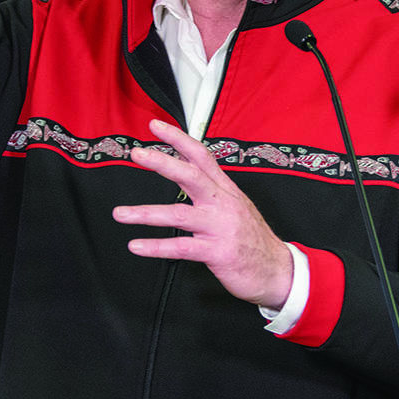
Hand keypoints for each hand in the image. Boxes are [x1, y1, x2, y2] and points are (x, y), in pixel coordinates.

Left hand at [114, 118, 294, 307]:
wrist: (278, 272)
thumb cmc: (253, 241)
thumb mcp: (236, 207)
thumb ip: (211, 190)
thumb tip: (184, 171)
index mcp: (226, 190)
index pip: (201, 156)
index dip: (178, 139)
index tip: (155, 127)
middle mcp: (223, 203)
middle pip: (190, 175)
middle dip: (162, 162)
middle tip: (137, 154)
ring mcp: (220, 227)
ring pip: (179, 213)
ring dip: (145, 213)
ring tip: (121, 213)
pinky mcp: (217, 252)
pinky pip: (181, 247)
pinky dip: (156, 247)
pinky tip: (137, 245)